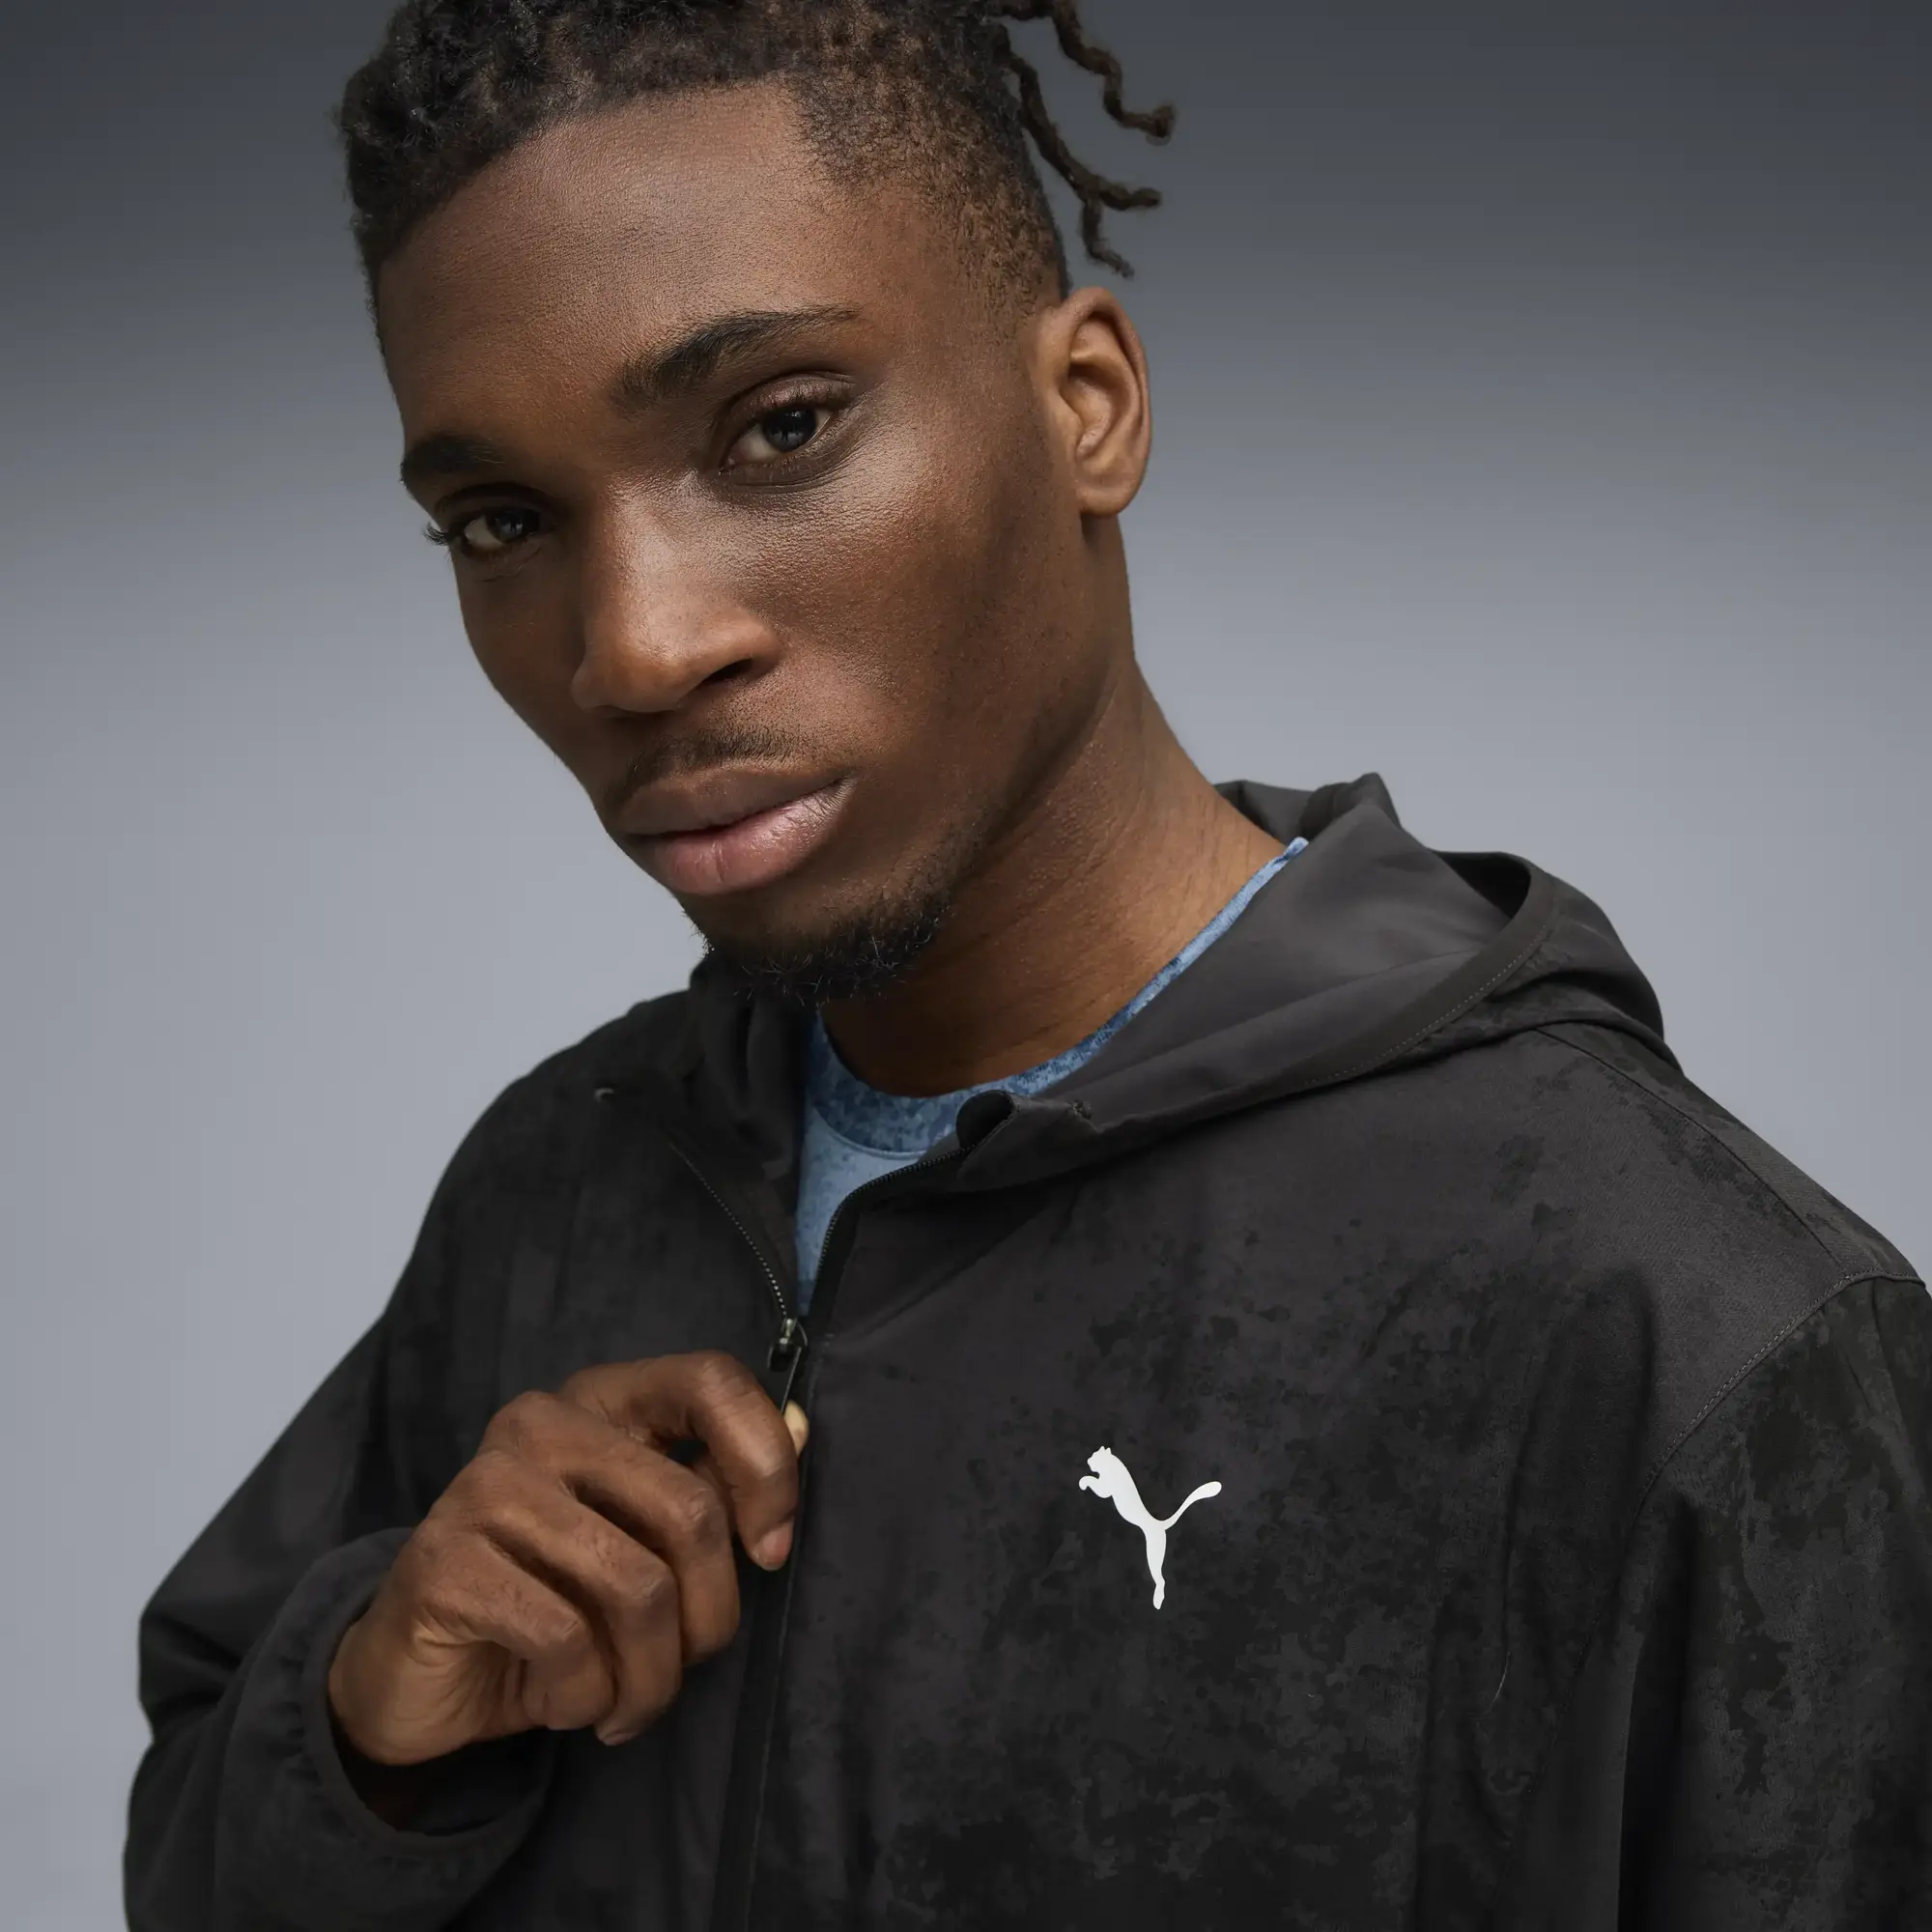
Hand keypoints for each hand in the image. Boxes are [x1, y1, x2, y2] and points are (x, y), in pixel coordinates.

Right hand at [327, 1351, 807, 1767]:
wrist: (420, 1675)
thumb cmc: (553, 1598)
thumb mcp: (641, 1541)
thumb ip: (713, 1484)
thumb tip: (802, 1427)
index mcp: (599, 1400)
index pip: (710, 1381)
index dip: (766, 1466)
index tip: (773, 1550)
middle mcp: (539, 1424)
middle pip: (690, 1511)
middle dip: (710, 1618)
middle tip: (684, 1665)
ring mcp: (483, 1487)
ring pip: (638, 1587)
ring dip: (651, 1677)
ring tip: (630, 1702)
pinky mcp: (444, 1563)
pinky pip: (567, 1639)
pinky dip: (588, 1696)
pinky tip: (569, 1703)